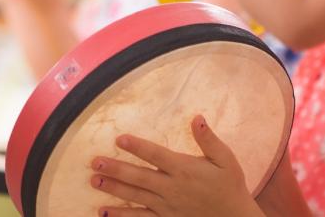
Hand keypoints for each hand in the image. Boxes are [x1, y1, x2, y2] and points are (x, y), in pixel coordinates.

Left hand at [90, 115, 262, 216]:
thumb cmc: (230, 186)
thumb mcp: (226, 160)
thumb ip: (209, 140)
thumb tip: (197, 118)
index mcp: (184, 169)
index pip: (156, 155)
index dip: (137, 147)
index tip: (119, 139)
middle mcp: (172, 188)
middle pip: (139, 177)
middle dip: (116, 169)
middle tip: (95, 162)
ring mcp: (167, 207)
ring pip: (135, 197)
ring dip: (114, 189)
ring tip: (94, 181)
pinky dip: (121, 216)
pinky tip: (103, 212)